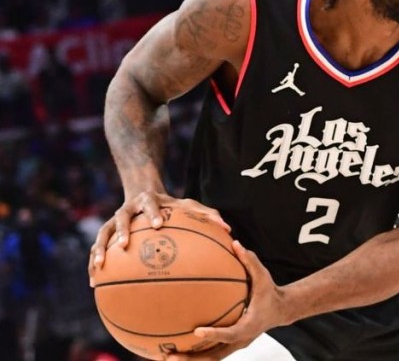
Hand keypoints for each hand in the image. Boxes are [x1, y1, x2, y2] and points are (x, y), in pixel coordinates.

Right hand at [89, 192, 229, 285]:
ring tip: (99, 267)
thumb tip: (228, 229)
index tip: (158, 225)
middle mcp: (128, 209)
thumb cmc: (170, 204)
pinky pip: (97, 248)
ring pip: (103, 234)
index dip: (154, 213)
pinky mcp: (106, 232)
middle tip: (123, 245)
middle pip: (121, 218)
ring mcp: (113, 220)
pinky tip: (93, 281)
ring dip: (100, 249)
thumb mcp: (187, 205)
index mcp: (148, 201)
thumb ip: (206, 214)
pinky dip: (93, 263)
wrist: (142, 193)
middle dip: (122, 231)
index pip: (150, 205)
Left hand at [164, 240, 288, 360]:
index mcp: (249, 325)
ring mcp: (234, 345)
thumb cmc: (269, 292)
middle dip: (192, 359)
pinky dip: (193, 354)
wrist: (280, 310)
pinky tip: (174, 348)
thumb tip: (236, 244)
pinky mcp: (229, 345)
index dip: (214, 334)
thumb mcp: (263, 277)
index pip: (231, 333)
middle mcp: (240, 340)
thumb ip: (250, 261)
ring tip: (165, 357)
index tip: (196, 332)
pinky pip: (209, 353)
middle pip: (215, 357)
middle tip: (170, 356)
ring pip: (210, 359)